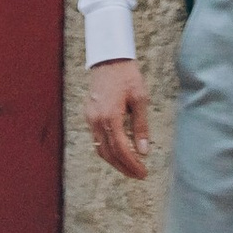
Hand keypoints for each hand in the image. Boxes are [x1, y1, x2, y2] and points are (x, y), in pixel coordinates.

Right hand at [87, 58, 151, 179]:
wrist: (108, 57)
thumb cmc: (126, 75)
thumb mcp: (140, 98)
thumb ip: (141, 126)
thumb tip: (144, 151)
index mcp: (111, 117)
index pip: (121, 150)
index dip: (132, 165)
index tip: (143, 173)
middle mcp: (97, 120)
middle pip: (109, 154)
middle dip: (124, 168)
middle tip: (138, 175)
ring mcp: (90, 118)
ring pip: (100, 148)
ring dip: (115, 161)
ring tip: (129, 167)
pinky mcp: (89, 114)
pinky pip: (96, 139)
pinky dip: (107, 149)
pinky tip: (118, 151)